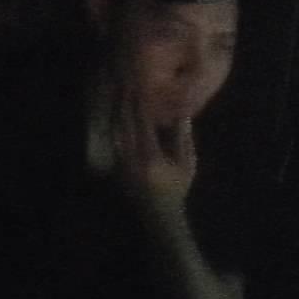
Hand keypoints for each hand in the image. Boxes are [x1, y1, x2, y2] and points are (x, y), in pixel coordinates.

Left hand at [110, 86, 196, 218]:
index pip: (142, 124)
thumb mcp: (186, 162)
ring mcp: (121, 164)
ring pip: (114, 133)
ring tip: (113, 95)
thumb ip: (183, 137)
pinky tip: (112, 116)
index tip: (137, 86)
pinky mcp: (115, 168)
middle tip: (121, 84)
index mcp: (151, 157)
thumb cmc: (177, 187)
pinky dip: (111, 128)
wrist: (159, 213)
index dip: (139, 104)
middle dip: (123, 104)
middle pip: (124, 125)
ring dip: (114, 113)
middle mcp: (132, 160)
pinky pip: (111, 143)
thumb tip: (182, 112)